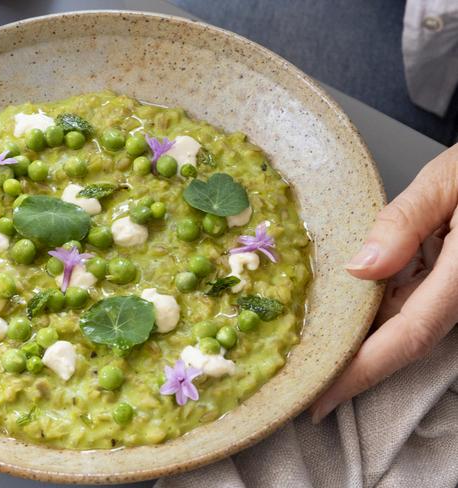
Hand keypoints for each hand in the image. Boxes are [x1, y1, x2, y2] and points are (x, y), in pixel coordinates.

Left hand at [310, 144, 457, 422]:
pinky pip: (410, 303)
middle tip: (304, 381)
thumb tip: (359, 267)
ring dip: (361, 340)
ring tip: (314, 349)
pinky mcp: (450, 279)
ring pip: (405, 324)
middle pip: (402, 340)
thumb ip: (404, 223)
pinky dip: (376, 311)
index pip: (407, 335)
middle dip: (353, 365)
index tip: (322, 398)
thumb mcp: (446, 184)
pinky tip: (344, 309)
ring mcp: (455, 288)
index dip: (363, 371)